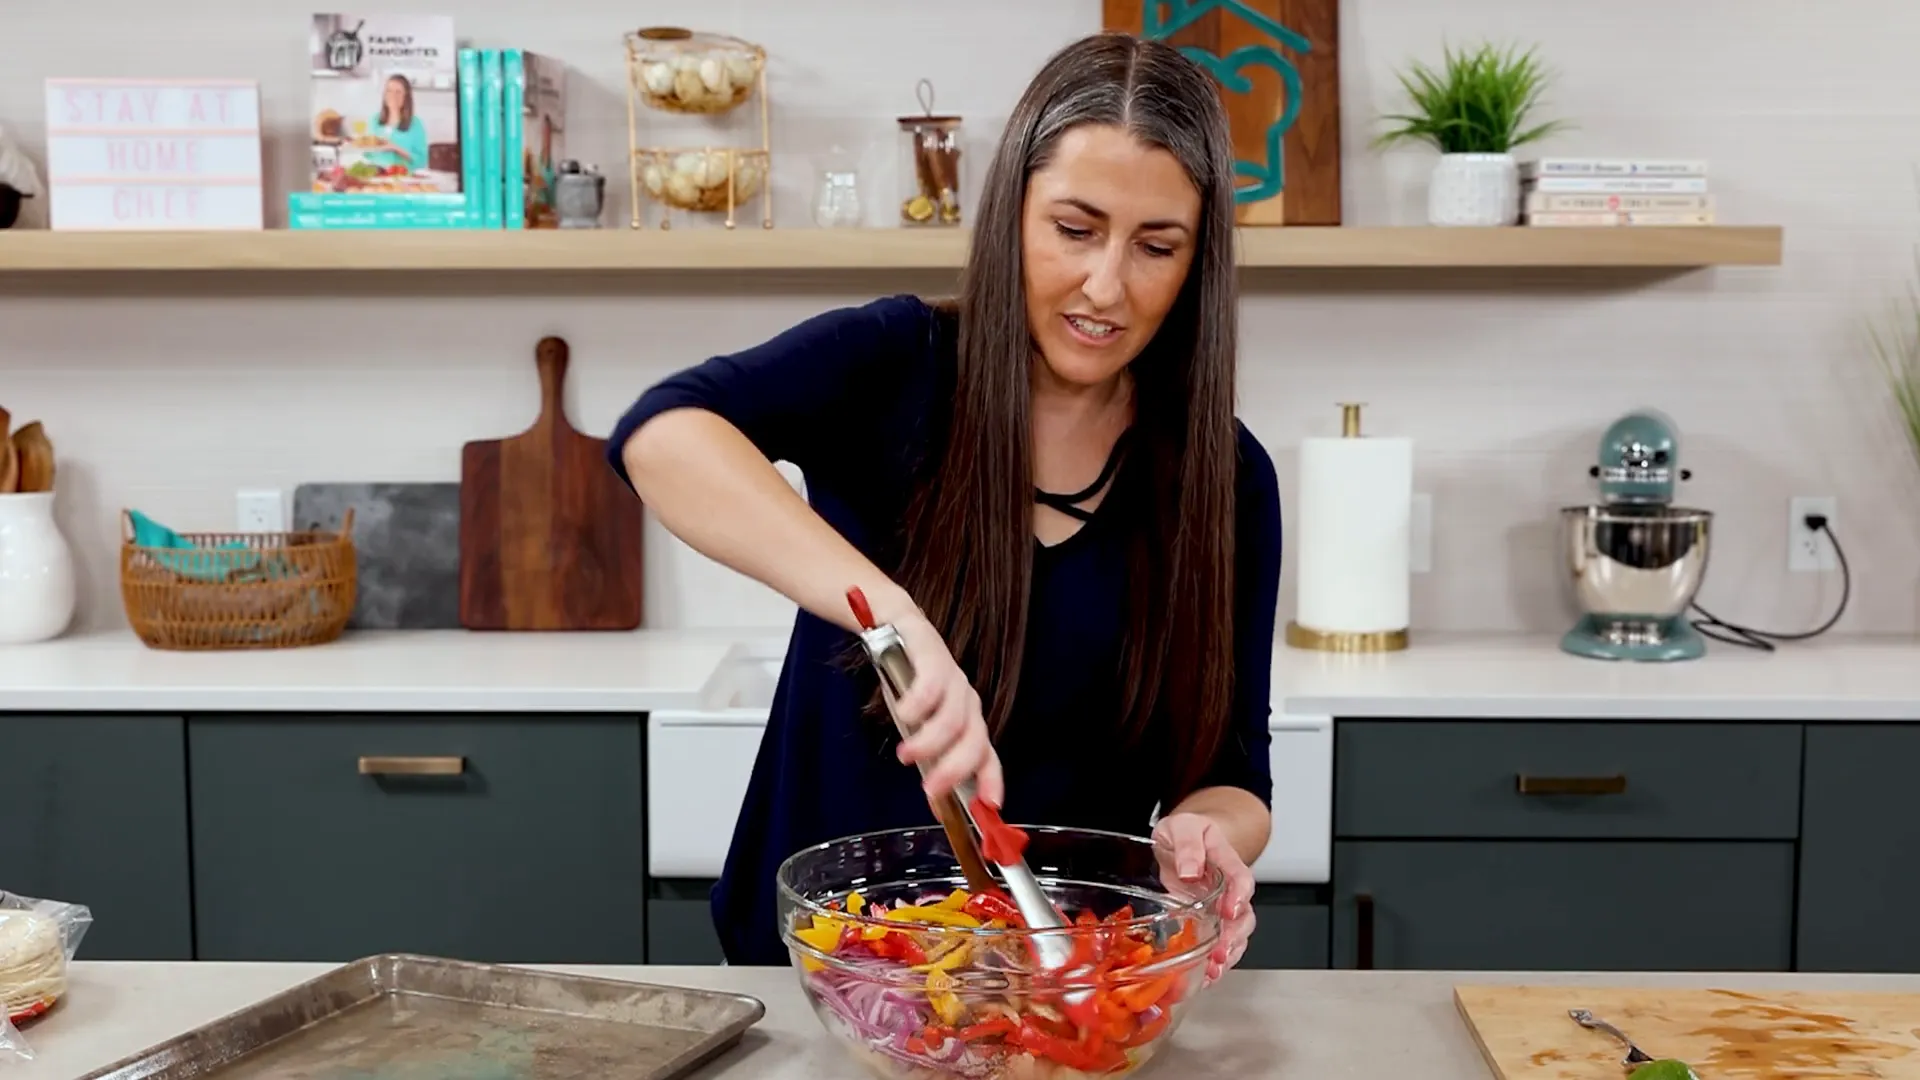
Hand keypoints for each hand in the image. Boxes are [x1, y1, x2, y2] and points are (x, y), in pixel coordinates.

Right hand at [890, 607, 1004, 808]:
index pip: (989, 758)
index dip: (992, 783)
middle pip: (974, 743)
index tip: (990, 807)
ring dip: (929, 744)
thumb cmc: (911, 684)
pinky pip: (931, 689)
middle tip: (931, 788)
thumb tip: (939, 806)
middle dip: (954, 771)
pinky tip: (905, 716)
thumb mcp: (919, 729)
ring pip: (953, 720)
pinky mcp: (934, 660)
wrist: (897, 630)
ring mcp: (954, 682)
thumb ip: (930, 763)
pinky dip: (917, 708)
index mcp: (969, 723)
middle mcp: (967, 704)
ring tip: (906, 755)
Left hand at [1153, 812, 1255, 985]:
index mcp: (1226, 861)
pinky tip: (1204, 977)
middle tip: (1220, 953)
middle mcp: (1229, 889)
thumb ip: (1188, 845)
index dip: (1239, 897)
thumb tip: (1190, 872)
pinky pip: (1219, 943)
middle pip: (1244, 915)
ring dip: (1228, 955)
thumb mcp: (1182, 827)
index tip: (1229, 911)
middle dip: (1234, 937)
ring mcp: (1221, 908)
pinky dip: (1214, 962)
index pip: (1241, 879)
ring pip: (1236, 935)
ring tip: (1213, 972)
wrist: (1183, 839)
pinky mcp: (1209, 922)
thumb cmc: (1185, 831)